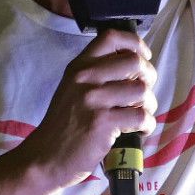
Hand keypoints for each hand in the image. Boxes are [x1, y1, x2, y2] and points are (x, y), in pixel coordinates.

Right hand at [15, 29, 156, 190]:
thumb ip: (99, 75)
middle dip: (149, 77)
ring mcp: (93, 99)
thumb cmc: (64, 125)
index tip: (144, 55)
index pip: (111, 36)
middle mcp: (85, 78)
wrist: (45, 157)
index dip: (135, 43)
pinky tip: (138, 131)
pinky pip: (141, 116)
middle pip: (135, 62)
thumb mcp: (74, 89)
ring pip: (142, 90)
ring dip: (149, 104)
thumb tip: (137, 65)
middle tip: (144, 93)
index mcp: (79, 66)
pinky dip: (146, 125)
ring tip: (139, 114)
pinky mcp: (102, 122)